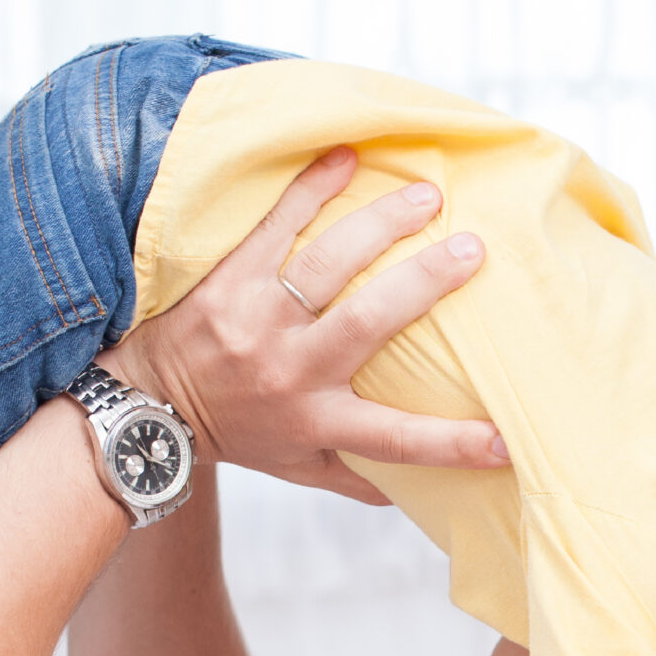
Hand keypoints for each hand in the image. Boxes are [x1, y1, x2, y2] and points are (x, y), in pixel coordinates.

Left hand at [103, 146, 507, 503]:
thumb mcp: (297, 466)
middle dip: (424, 283)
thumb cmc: (238, 432)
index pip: (394, 438)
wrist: (147, 405)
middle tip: (473, 248)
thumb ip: (357, 478)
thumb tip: (421, 496)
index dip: (451, 443)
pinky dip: (309, 190)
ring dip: (379, 224)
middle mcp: (291, 369)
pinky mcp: (227, 279)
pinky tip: (344, 159)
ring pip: (326, 265)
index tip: (507, 440)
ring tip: (425, 196)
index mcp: (316, 419)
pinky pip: (272, 226)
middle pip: (368, 322)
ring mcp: (257, 319)